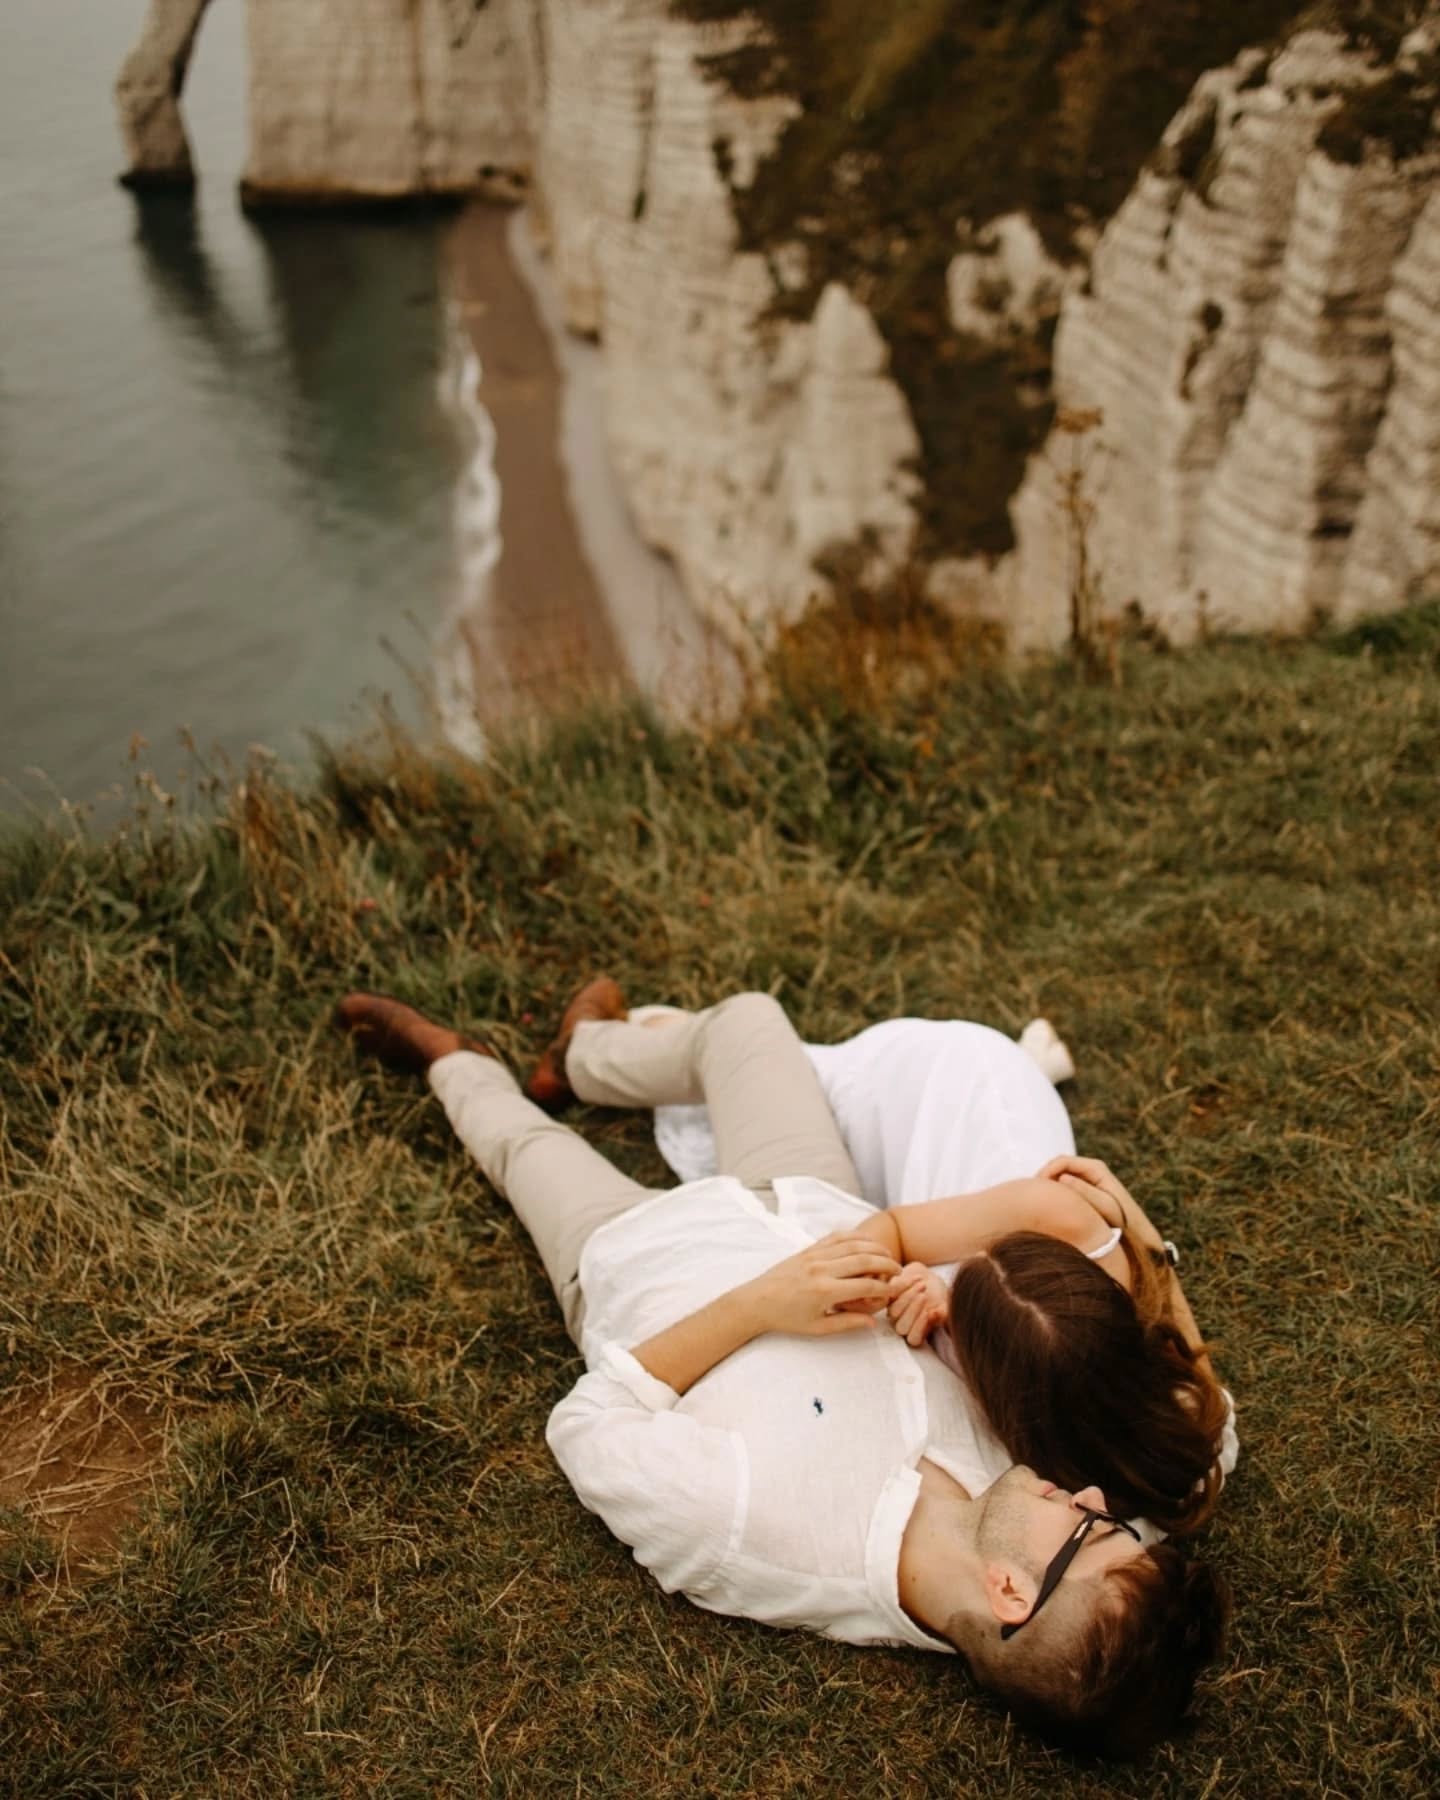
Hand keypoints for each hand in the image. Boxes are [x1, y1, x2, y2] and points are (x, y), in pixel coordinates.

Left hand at [742, 1231, 900, 1338]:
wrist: (757, 1301)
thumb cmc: (786, 1318)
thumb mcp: (817, 1328)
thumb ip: (847, 1323)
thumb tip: (874, 1322)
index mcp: (824, 1292)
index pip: (865, 1286)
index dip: (884, 1288)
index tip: (894, 1292)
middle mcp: (821, 1269)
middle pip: (864, 1259)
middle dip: (887, 1263)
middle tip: (899, 1271)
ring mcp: (815, 1256)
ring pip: (853, 1244)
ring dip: (875, 1247)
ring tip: (889, 1255)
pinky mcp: (809, 1249)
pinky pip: (836, 1237)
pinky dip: (855, 1236)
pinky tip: (868, 1241)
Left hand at [886, 1262, 949, 1346]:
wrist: (927, 1279)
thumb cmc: (938, 1296)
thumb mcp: (944, 1305)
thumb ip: (942, 1313)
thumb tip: (937, 1314)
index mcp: (917, 1332)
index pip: (914, 1339)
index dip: (920, 1327)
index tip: (928, 1312)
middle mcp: (902, 1325)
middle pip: (901, 1327)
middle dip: (913, 1311)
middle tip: (924, 1296)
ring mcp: (892, 1311)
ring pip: (894, 1311)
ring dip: (909, 1296)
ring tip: (923, 1284)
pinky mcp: (887, 1295)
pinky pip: (891, 1293)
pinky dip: (905, 1284)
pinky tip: (917, 1278)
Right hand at [1037, 1153, 1132, 1225]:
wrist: (1134, 1228)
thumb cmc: (1120, 1218)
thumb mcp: (1103, 1205)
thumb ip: (1083, 1191)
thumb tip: (1062, 1178)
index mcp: (1095, 1167)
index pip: (1063, 1160)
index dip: (1047, 1170)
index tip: (1037, 1186)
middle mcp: (1091, 1168)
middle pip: (1059, 1165)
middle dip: (1045, 1176)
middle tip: (1033, 1192)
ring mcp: (1087, 1176)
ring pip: (1060, 1173)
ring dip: (1049, 1183)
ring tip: (1039, 1198)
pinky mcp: (1086, 1186)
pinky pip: (1065, 1183)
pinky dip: (1055, 1189)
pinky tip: (1049, 1203)